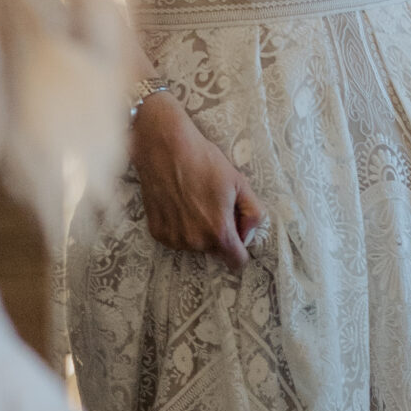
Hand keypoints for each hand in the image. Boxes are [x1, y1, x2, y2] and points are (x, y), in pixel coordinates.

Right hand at [130, 92, 265, 273]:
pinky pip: (175, 238)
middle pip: (215, 251)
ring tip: (193, 202)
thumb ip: (253, 213)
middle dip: (218, 234)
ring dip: (197, 231)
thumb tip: (249, 233)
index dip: (241, 249)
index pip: (236, 262)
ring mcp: (173, 238)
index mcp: (218, 232)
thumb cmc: (204, 161)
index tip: (237, 234)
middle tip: (213, 206)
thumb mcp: (239, 183)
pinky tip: (177, 204)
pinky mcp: (157, 232)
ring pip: (194, 245)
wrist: (166, 147)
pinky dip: (179, 227)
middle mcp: (195, 241)